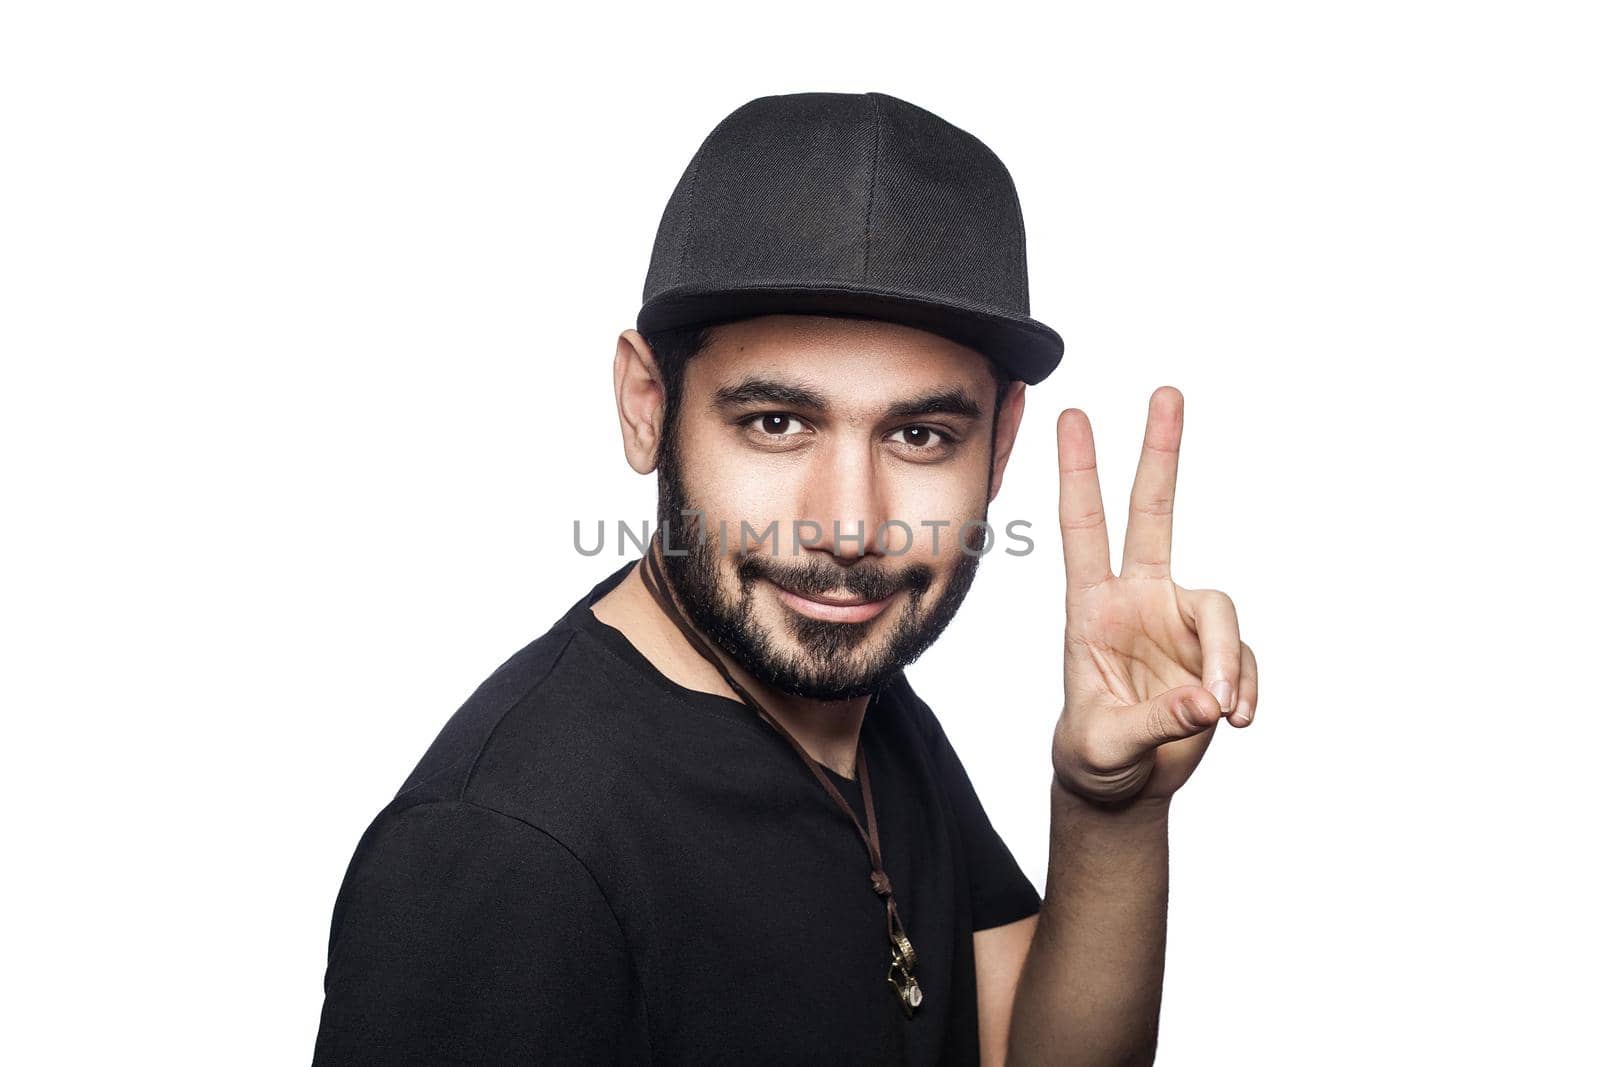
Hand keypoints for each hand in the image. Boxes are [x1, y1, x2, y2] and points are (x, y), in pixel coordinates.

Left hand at [1051, 387, 1256, 806]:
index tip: (1071, 415)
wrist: (1122, 786)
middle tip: (1166, 391)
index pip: (1083, 529)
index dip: (1078, 473)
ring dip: (1228, 662)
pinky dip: (1245, 689)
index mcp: (1091, 609)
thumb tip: (1207, 700)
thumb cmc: (1094, 756)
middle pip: (1153, 513)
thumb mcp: (1106, 744)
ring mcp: (1180, 623)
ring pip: (1222, 612)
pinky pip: (1243, 659)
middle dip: (1159, 453)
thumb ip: (1153, 721)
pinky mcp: (1215, 653)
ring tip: (1222, 713)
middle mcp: (1138, 601)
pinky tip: (1232, 719)